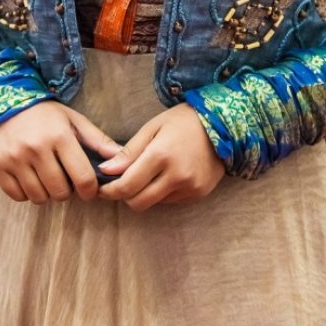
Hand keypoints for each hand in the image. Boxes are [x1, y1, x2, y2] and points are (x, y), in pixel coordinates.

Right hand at [0, 101, 121, 204]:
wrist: (4, 102)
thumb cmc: (45, 115)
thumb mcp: (74, 121)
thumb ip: (98, 140)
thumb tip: (122, 158)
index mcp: (59, 135)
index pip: (83, 178)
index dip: (90, 191)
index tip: (88, 190)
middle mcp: (36, 147)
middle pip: (60, 192)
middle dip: (67, 192)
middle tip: (65, 181)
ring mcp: (14, 158)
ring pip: (38, 197)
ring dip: (46, 193)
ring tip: (47, 178)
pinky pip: (17, 196)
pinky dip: (26, 193)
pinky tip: (30, 178)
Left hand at [97, 104, 224, 212]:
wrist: (223, 124)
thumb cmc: (183, 121)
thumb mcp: (152, 128)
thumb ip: (129, 152)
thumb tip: (105, 170)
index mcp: (160, 155)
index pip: (127, 186)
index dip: (110, 191)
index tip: (102, 188)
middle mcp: (176, 176)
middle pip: (138, 202)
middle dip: (125, 196)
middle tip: (121, 184)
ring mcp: (189, 187)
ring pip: (154, 203)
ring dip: (144, 194)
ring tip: (147, 175)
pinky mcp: (198, 194)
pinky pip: (171, 201)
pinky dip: (162, 193)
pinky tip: (167, 175)